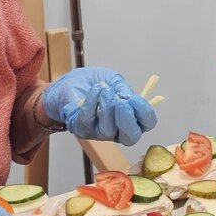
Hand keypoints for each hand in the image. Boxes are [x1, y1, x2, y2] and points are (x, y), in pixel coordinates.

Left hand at [41, 67, 156, 145]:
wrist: (68, 84)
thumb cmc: (93, 83)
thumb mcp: (113, 80)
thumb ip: (123, 88)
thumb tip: (130, 98)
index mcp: (130, 117)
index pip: (146, 124)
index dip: (145, 114)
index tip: (135, 99)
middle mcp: (118, 129)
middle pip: (131, 136)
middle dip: (128, 120)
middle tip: (123, 103)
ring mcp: (99, 132)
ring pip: (109, 130)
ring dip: (108, 107)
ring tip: (105, 90)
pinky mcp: (82, 129)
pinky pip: (89, 120)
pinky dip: (93, 103)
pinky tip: (95, 90)